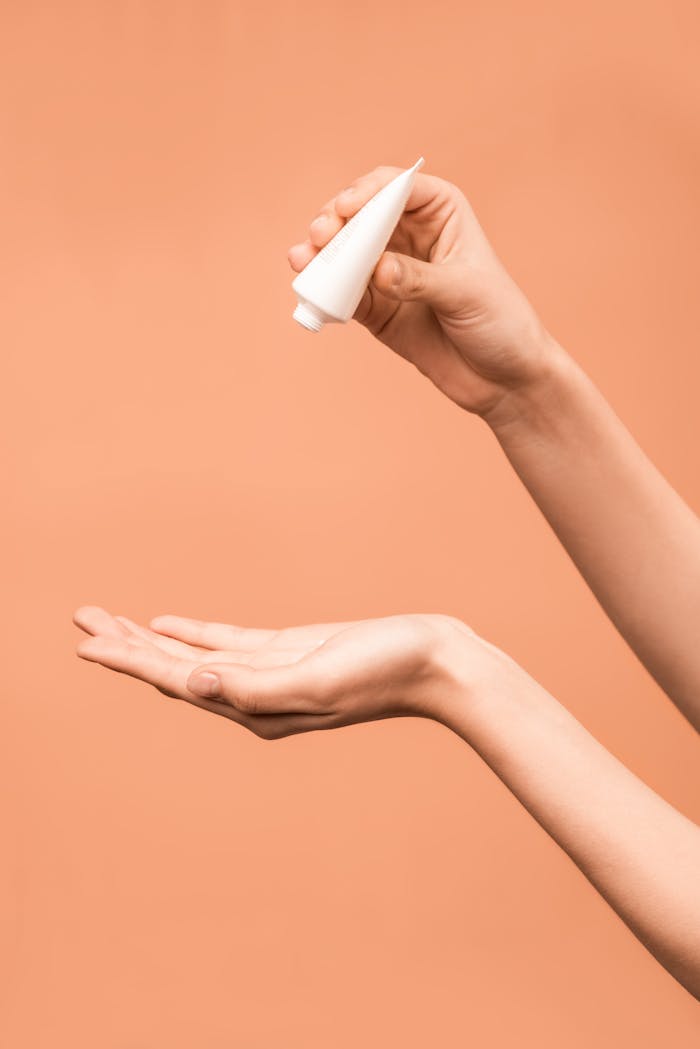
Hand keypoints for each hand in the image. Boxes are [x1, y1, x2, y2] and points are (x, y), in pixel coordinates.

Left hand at [73, 606, 480, 738]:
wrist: (435, 663)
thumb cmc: (384, 673)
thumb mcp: (318, 680)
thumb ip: (257, 687)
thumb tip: (196, 685)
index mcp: (255, 707)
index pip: (176, 681)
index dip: (128, 660)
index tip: (85, 642)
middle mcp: (254, 696)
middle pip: (174, 669)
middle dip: (126, 646)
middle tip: (81, 619)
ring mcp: (269, 674)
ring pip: (194, 655)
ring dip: (150, 639)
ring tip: (110, 620)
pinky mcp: (287, 652)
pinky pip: (226, 643)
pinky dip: (192, 634)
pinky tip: (168, 626)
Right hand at [288, 165, 561, 420]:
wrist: (504, 379)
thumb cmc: (501, 323)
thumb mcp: (465, 294)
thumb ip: (418, 279)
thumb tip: (377, 271)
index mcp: (441, 213)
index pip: (396, 188)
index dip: (367, 192)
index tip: (346, 209)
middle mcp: (410, 236)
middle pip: (361, 216)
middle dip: (336, 223)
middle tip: (320, 237)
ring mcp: (389, 272)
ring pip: (346, 253)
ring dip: (321, 255)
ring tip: (303, 261)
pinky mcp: (376, 308)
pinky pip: (343, 293)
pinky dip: (325, 290)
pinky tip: (309, 289)